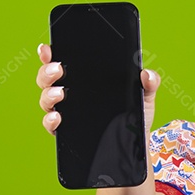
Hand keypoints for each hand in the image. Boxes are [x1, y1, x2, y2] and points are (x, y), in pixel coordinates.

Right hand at [35, 43, 161, 134]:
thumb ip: (148, 83)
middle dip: (47, 72)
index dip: (50, 54)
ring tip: (60, 93)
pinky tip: (57, 117)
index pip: (62, 61)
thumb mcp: (144, 97)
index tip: (47, 49)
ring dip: (48, 94)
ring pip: (46, 99)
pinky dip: (50, 120)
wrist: (134, 145)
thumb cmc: (135, 116)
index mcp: (85, 78)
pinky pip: (51, 124)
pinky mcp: (66, 131)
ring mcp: (66, 112)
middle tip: (58, 69)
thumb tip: (147, 74)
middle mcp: (70, 93)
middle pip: (48, 78)